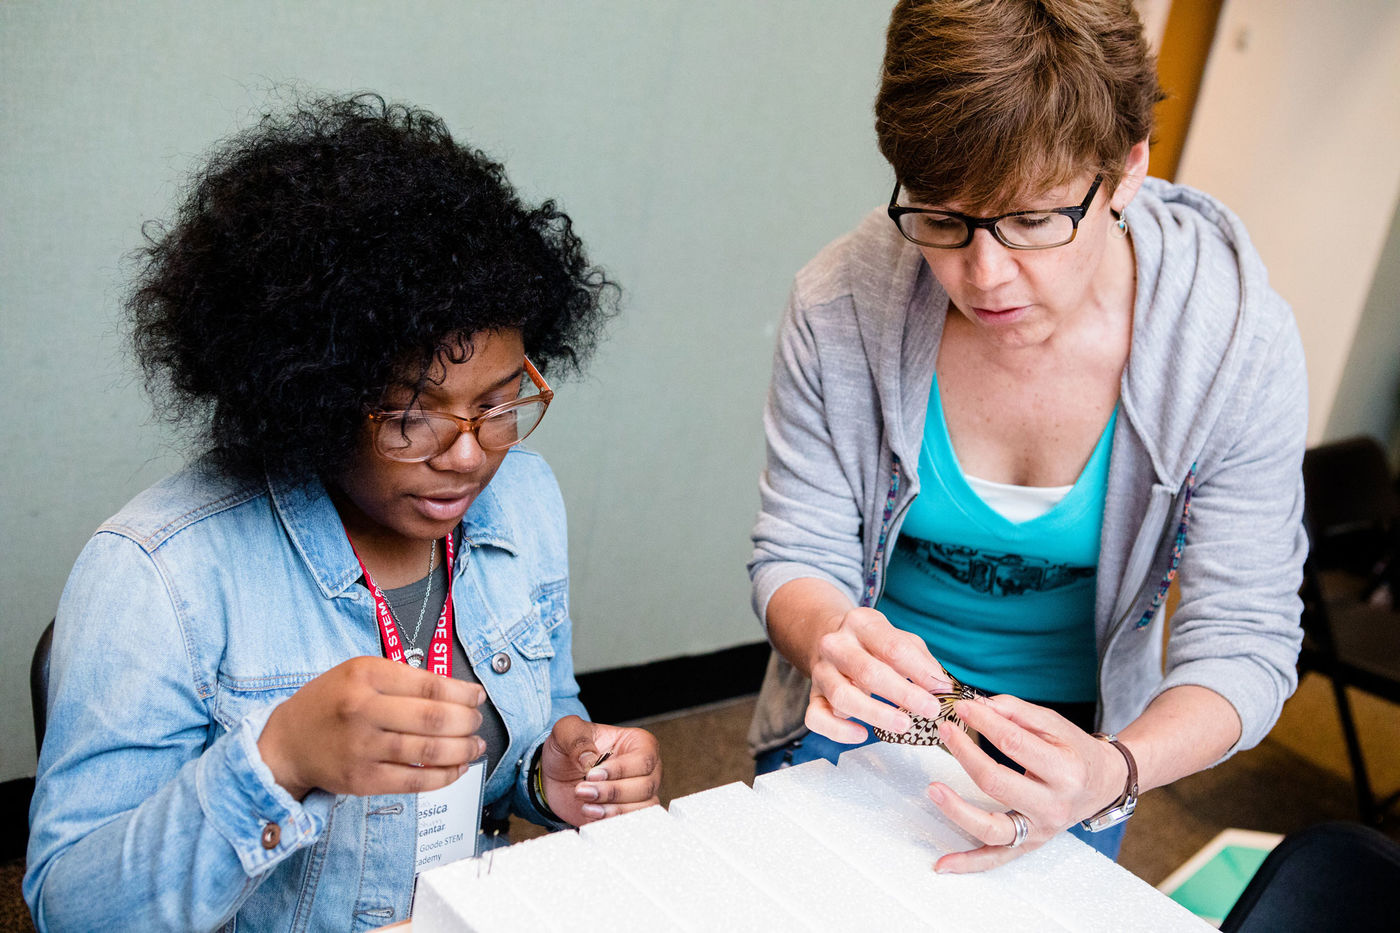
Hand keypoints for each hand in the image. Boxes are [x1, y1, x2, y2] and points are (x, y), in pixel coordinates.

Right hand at [257, 656, 484, 799]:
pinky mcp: (362, 780)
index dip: (462, 693)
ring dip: (462, 750)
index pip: (429, 684)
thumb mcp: (357, 672)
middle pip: (433, 718)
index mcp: (365, 674)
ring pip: (428, 751)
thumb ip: (401, 678)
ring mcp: (362, 747)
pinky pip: (415, 781)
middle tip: (476, 722)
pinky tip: (457, 768)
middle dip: (466, 721)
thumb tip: (455, 693)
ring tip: (475, 746)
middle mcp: (363, 709)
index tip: (477, 696)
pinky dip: (444, 777)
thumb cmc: (329, 704)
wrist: (287, 743)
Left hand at [539, 715, 660, 824]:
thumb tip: (590, 759)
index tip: (591, 773)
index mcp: (640, 743)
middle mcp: (647, 770)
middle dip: (611, 792)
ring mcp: (640, 794)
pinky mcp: (629, 814)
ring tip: (585, 803)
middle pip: (644, 787)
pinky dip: (610, 821)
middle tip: (583, 790)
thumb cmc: (569, 748)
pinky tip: (590, 812)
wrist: (557, 774)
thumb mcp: (567, 731)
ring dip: (610, 809)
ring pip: (640, 808)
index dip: (619, 770)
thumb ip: (577, 739)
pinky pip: (631, 823)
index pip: (643, 760)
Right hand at [805, 606, 953, 742]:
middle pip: (867, 671)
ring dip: (875, 714)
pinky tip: (861, 734)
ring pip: (842, 696)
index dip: (920, 671)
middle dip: (902, 694)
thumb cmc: (872, 644)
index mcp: (861, 623)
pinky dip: (837, 730)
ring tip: (903, 725)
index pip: (892, 647)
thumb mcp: (898, 638)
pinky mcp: (813, 696)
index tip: (942, 690)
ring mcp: (821, 671)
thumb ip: (921, 661)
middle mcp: (836, 645)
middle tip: (929, 710)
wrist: (829, 639)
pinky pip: (816, 717)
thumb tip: (941, 687)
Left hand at [924, 693, 1128, 872]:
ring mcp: (1040, 830)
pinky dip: (968, 863)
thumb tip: (977, 705)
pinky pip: (994, 858)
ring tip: (933, 790)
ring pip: (992, 829)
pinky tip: (942, 863)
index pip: (1013, 744)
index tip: (961, 707)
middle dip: (965, 754)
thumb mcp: (1054, 724)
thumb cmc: (1075, 752)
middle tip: (946, 731)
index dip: (983, 722)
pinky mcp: (1028, 845)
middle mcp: (1053, 805)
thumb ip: (1016, 711)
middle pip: (997, 783)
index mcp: (1065, 770)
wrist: (1103, 785)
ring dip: (957, 811)